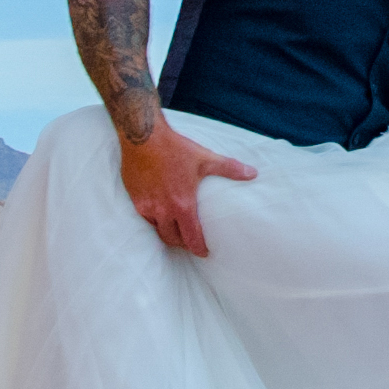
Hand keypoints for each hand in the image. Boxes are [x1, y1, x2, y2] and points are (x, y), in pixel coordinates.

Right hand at [118, 121, 254, 255]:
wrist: (143, 136)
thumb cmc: (175, 148)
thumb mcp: (205, 158)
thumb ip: (229, 168)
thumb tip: (253, 173)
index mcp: (182, 204)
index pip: (191, 238)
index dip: (199, 249)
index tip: (204, 253)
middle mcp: (163, 210)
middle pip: (172, 239)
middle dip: (183, 244)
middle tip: (191, 243)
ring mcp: (146, 206)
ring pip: (157, 230)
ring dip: (168, 233)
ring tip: (176, 231)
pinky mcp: (135, 199)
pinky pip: (145, 218)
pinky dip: (154, 221)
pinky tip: (160, 215)